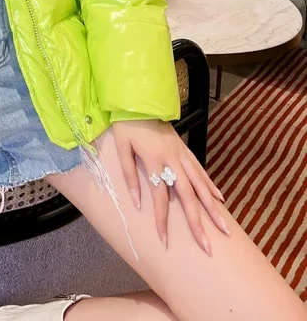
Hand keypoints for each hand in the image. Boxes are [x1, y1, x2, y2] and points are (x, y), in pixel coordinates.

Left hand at [112, 119, 229, 254]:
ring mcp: (182, 155)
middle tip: (207, 246)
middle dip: (198, 223)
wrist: (139, 100)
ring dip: (212, 208)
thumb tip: (137, 203)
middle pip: (188, 196)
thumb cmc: (127, 125)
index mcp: (154, 161)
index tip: (165, 242)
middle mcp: (172, 160)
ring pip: (200, 185)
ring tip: (224, 229)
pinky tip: (220, 200)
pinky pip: (201, 170)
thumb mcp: (122, 149)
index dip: (162, 220)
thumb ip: (130, 176)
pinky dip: (211, 186)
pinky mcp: (185, 150)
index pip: (160, 198)